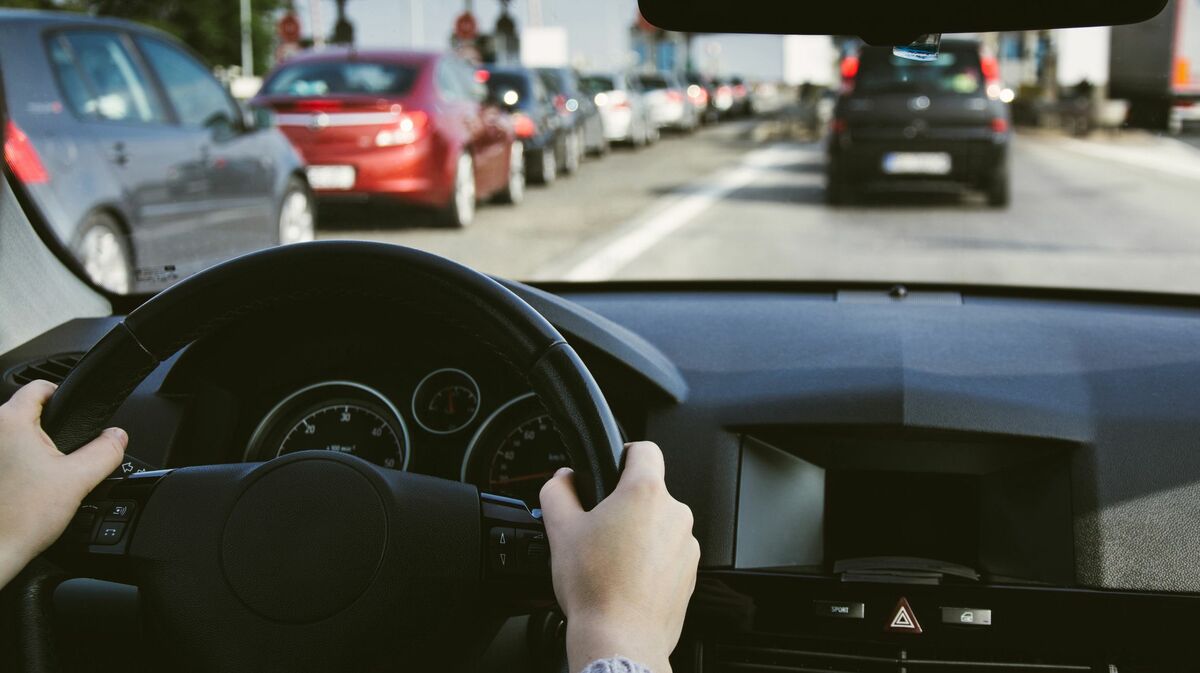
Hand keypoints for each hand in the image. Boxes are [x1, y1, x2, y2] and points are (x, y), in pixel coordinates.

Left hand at [0, 380, 125, 586]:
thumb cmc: (20, 518)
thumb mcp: (79, 480)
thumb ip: (106, 451)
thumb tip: (117, 437)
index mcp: (9, 421)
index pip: (40, 386)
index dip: (64, 396)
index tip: (74, 414)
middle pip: (26, 413)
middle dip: (48, 433)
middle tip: (60, 462)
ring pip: (14, 438)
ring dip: (29, 452)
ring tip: (40, 481)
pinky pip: (4, 457)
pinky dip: (14, 467)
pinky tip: (23, 491)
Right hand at [540, 441, 699, 672]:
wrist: (621, 639)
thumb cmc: (596, 588)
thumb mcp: (560, 530)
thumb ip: (558, 491)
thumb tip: (562, 479)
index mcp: (645, 493)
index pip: (645, 450)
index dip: (625, 453)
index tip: (613, 466)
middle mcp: (675, 514)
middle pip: (649, 492)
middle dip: (624, 505)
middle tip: (597, 528)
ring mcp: (688, 545)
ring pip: (660, 525)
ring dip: (639, 534)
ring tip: (611, 560)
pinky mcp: (691, 573)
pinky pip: (669, 554)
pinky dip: (651, 561)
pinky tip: (627, 580)